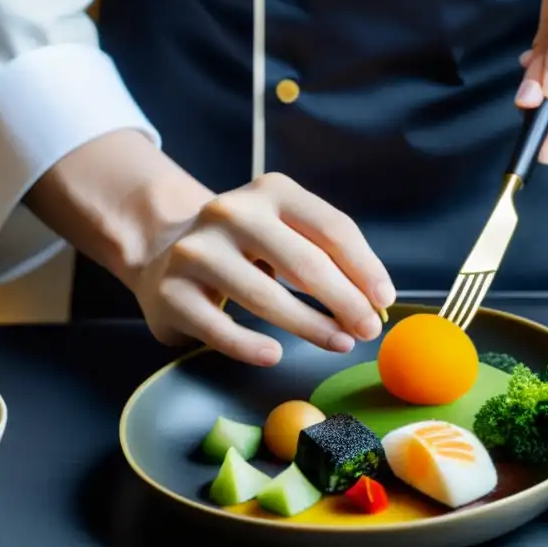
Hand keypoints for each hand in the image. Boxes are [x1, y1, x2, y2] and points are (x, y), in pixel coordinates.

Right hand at [133, 172, 395, 366]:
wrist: (163, 255)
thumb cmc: (244, 250)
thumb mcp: (285, 234)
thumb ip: (328, 257)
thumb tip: (375, 302)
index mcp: (271, 191)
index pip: (331, 228)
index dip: (364, 267)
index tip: (384, 300)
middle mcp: (231, 213)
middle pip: (304, 262)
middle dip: (345, 300)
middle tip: (368, 330)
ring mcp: (196, 251)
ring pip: (264, 295)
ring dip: (310, 325)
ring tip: (340, 343)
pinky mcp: (171, 291)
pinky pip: (218, 327)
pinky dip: (250, 345)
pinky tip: (275, 355)